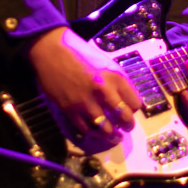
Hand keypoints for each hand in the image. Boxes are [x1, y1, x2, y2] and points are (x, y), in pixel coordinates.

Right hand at [27, 27, 141, 148]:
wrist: (52, 52)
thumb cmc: (79, 54)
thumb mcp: (106, 63)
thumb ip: (117, 81)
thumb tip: (127, 99)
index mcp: (115, 76)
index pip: (135, 103)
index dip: (134, 109)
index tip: (130, 110)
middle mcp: (103, 90)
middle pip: (124, 118)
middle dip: (127, 125)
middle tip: (126, 127)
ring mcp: (86, 101)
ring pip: (105, 129)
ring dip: (111, 135)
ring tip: (113, 136)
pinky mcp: (70, 109)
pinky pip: (86, 129)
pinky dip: (93, 133)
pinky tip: (96, 131)